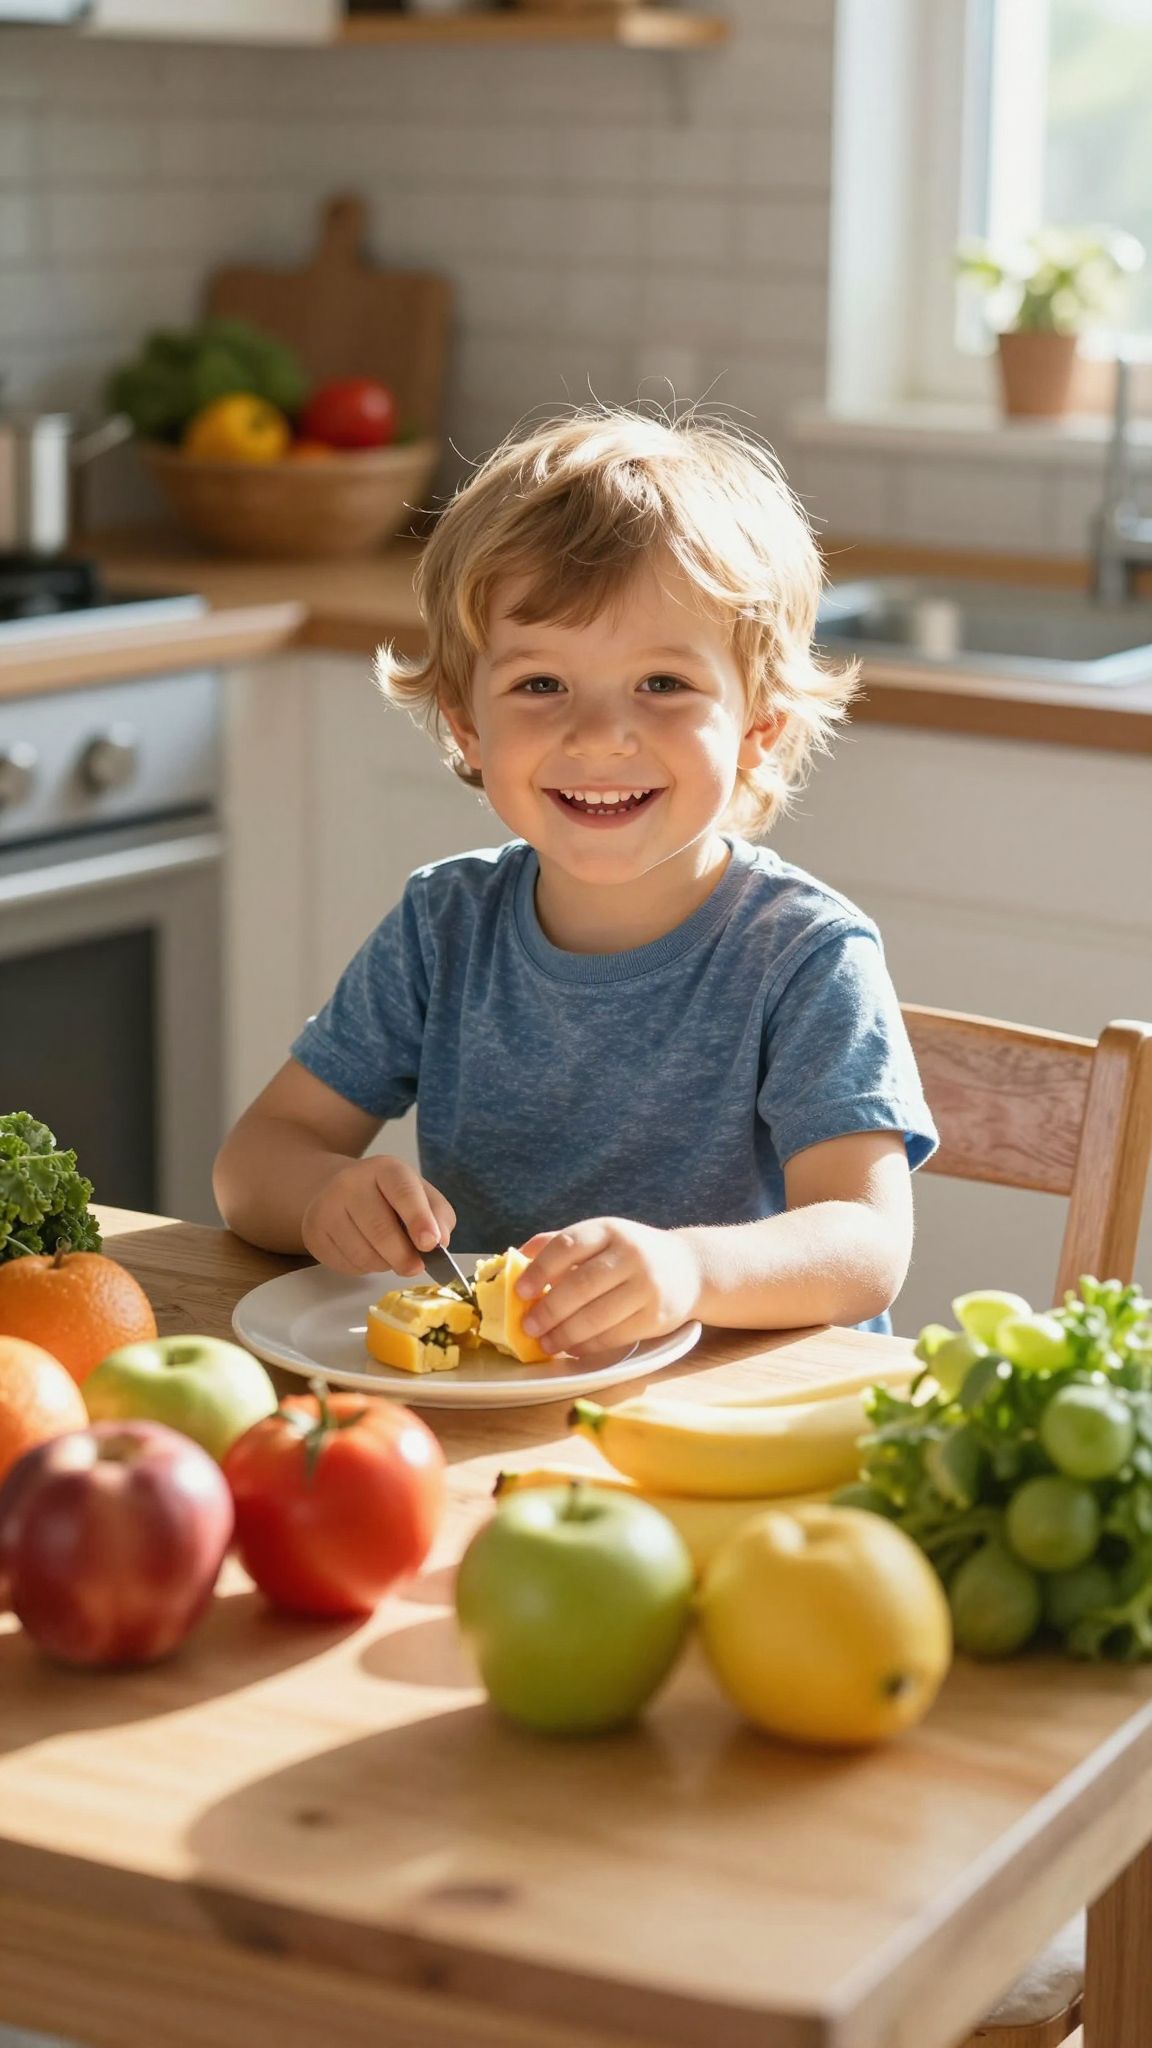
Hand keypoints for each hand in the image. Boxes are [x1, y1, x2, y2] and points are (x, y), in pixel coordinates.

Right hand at [301, 1155, 455, 1275]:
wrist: (340, 1191)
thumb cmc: (389, 1197)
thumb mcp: (421, 1195)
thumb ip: (438, 1216)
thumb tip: (439, 1242)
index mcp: (385, 1168)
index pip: (403, 1191)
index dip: (419, 1219)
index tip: (430, 1243)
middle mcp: (351, 1182)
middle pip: (380, 1229)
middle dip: (403, 1256)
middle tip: (416, 1267)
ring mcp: (327, 1206)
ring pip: (363, 1253)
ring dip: (384, 1264)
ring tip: (389, 1254)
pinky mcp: (313, 1232)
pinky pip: (346, 1264)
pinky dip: (364, 1268)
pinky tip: (367, 1252)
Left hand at [514, 1219, 701, 1356]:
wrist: (690, 1268)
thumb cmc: (632, 1254)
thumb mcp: (603, 1236)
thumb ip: (562, 1243)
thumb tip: (516, 1257)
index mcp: (609, 1230)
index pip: (568, 1245)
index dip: (540, 1269)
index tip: (521, 1292)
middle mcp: (630, 1255)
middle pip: (581, 1285)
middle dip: (549, 1310)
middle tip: (527, 1327)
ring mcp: (646, 1287)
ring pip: (596, 1316)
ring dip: (564, 1334)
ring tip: (545, 1343)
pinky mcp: (656, 1317)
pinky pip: (614, 1336)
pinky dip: (587, 1346)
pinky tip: (572, 1348)